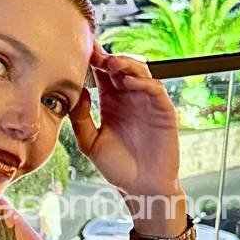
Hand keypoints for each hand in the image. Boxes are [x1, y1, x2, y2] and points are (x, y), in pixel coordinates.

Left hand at [68, 36, 181, 198]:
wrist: (141, 188)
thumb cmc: (117, 167)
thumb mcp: (90, 143)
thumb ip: (80, 118)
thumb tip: (76, 92)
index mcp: (110, 101)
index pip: (102, 73)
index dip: (93, 60)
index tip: (80, 50)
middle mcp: (129, 97)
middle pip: (121, 66)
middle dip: (107, 58)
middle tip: (94, 54)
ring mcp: (147, 102)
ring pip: (140, 72)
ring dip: (126, 64)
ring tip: (111, 63)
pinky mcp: (164, 111)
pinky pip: (155, 89)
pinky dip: (143, 82)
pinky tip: (128, 82)